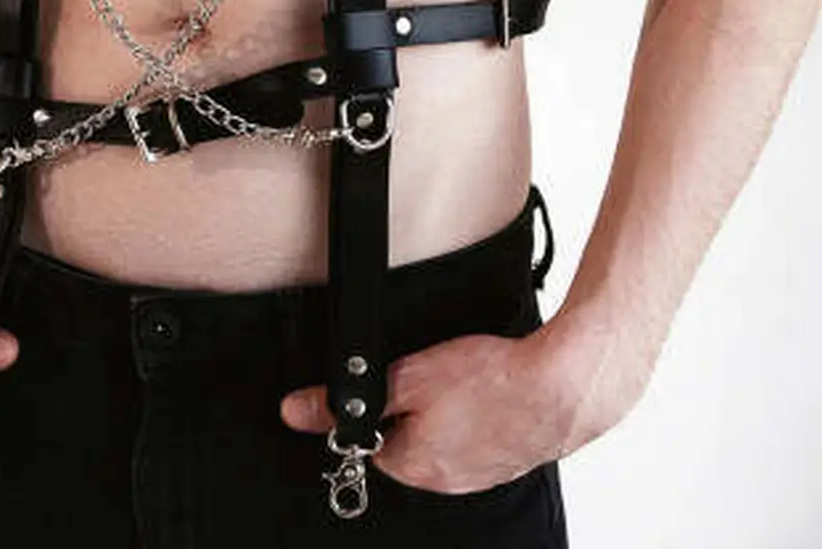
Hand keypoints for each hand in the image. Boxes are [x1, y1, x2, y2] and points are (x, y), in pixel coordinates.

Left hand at [280, 321, 613, 493]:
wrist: (561, 386)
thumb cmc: (491, 382)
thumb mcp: (407, 377)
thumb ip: (350, 401)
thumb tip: (296, 413)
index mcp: (414, 466)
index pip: (374, 440)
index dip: (383, 404)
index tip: (399, 381)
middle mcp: (447, 481)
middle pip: (409, 439)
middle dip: (417, 405)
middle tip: (438, 375)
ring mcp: (482, 474)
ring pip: (447, 436)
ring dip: (451, 409)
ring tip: (469, 380)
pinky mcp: (509, 459)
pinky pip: (480, 436)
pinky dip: (481, 414)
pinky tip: (491, 391)